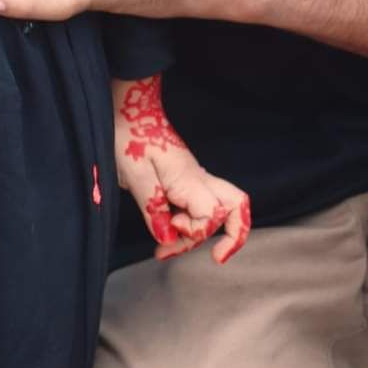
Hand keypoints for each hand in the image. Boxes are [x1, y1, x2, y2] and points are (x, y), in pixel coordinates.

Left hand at [114, 75, 250, 262]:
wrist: (131, 109)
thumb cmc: (131, 136)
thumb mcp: (134, 173)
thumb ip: (152, 206)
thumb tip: (167, 237)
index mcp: (189, 178)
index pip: (211, 213)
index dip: (194, 229)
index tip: (170, 224)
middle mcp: (198, 179)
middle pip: (236, 207)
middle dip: (232, 236)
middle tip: (216, 258)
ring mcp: (194, 179)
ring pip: (218, 210)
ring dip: (198, 235)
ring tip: (166, 249)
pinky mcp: (185, 180)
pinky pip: (200, 206)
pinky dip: (188, 224)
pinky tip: (166, 231)